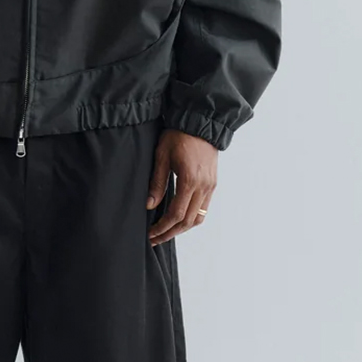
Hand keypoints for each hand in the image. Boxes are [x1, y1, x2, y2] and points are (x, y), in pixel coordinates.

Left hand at [146, 129, 217, 244]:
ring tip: (166, 232)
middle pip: (187, 221)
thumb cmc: (179, 136)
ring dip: (181, 229)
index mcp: (190, 180)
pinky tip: (178, 219)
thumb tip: (149, 205)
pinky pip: (204, 208)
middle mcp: (203, 186)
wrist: (201, 123)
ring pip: (198, 218)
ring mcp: (210, 186)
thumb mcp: (162, 156)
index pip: (176, 214)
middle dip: (170, 233)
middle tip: (155, 239)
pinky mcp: (212, 184)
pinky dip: (191, 218)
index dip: (162, 227)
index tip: (150, 233)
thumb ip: (156, 182)